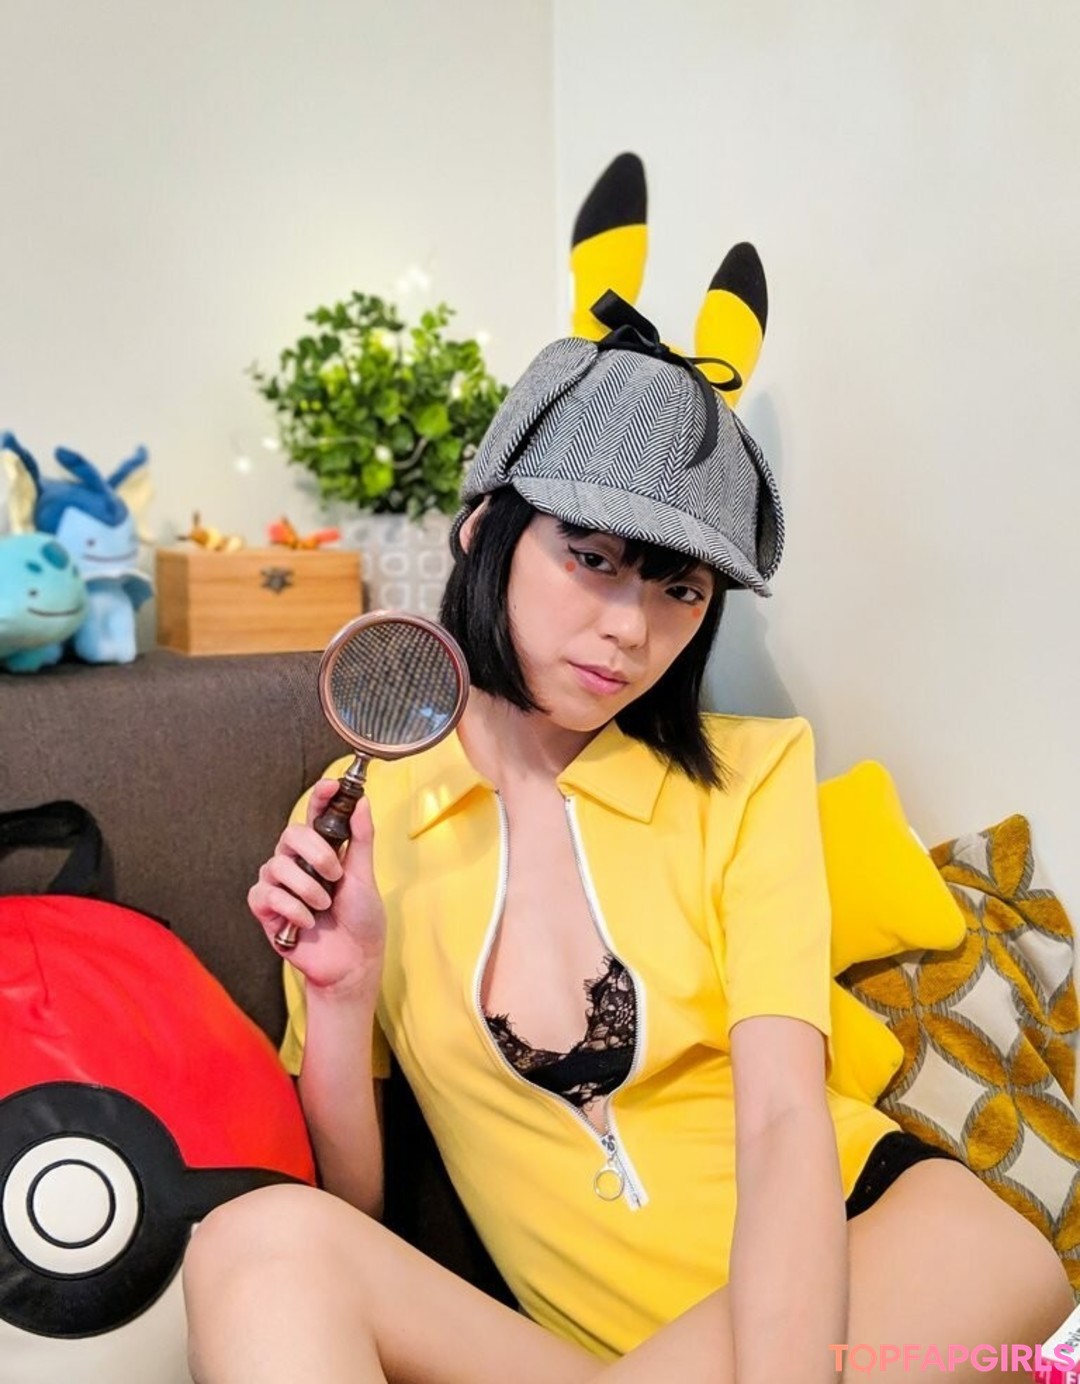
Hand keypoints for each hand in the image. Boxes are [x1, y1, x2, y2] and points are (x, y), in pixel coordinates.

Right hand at [249, 779, 385, 995]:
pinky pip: (266, 895)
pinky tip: (306, 921)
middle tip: (335, 875)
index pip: (315, 815)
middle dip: (315, 852)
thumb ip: (360, 838)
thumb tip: (362, 801)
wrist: (353, 961)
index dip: (319, 796)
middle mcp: (297, 863)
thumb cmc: (361, 920)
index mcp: (323, 851)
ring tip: (323, 905)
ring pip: (277, 865)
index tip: (332, 785)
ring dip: (307, 887)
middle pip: (290, 834)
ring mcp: (280, 886)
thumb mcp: (365, 876)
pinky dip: (291, 908)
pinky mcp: (267, 910)